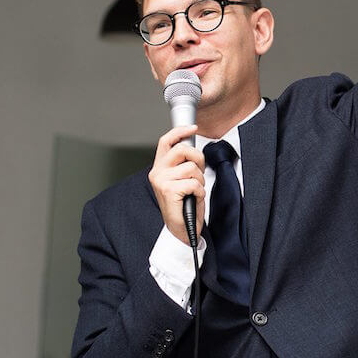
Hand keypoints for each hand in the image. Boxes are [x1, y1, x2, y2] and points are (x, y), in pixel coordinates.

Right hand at [149, 125, 205, 244]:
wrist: (181, 229)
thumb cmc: (183, 205)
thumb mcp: (182, 179)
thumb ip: (183, 163)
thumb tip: (192, 148)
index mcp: (159, 168)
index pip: (166, 141)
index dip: (180, 131)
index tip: (193, 128)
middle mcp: (157, 172)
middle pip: (182, 149)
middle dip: (198, 158)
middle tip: (200, 172)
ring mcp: (161, 181)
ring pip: (191, 168)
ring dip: (200, 180)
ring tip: (194, 190)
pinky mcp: (168, 190)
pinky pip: (194, 183)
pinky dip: (200, 191)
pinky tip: (194, 198)